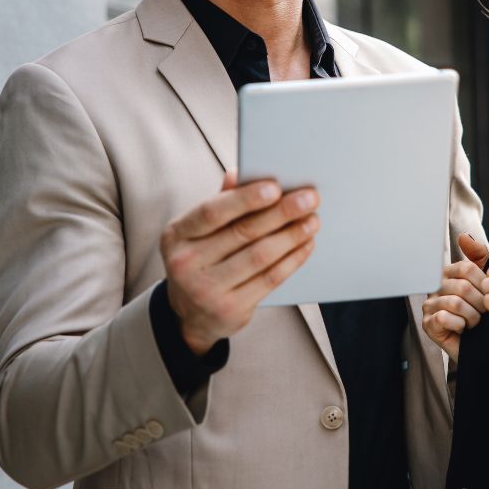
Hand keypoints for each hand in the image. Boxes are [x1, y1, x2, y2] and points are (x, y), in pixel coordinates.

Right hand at [160, 171, 318, 354]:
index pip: (212, 212)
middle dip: (281, 213)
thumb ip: (220, 202)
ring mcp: (207, 290)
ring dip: (291, 236)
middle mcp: (186, 263)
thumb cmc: (201, 261)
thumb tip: (240, 172)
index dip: (246, 199)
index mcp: (176, 235)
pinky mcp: (230, 309)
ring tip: (312, 221)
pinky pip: (269, 279)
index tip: (276, 187)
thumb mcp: (197, 232)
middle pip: (242, 233)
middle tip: (309, 199)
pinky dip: (292, 260)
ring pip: (260, 256)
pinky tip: (305, 245)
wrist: (191, 316)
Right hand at [421, 233, 488, 360]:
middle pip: (462, 286)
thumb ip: (478, 256)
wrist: (483, 346)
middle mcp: (436, 287)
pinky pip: (445, 317)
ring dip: (472, 315)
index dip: (483, 283)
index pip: (466, 268)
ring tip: (475, 322)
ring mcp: (430, 306)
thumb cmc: (484, 314)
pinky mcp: (428, 324)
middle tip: (484, 313)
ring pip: (455, 302)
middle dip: (480, 302)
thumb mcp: (486, 282)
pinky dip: (460, 325)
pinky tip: (463, 329)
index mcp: (449, 274)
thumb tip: (464, 236)